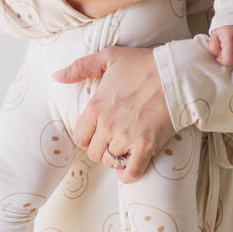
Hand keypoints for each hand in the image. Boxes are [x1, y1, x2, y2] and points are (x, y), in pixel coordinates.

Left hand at [54, 45, 173, 179]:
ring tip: (126, 148)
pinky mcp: (146, 146)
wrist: (176, 75)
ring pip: (111, 162)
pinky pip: (131, 172)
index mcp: (95, 107)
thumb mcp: (109, 57)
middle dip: (102, 149)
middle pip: (94, 153)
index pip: (80, 137)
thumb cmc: (144, 64)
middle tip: (114, 141)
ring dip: (117, 158)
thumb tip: (56, 76)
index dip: (87, 138)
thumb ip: (80, 67)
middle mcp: (107, 126)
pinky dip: (128, 174)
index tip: (98, 134)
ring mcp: (126, 138)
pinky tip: (131, 166)